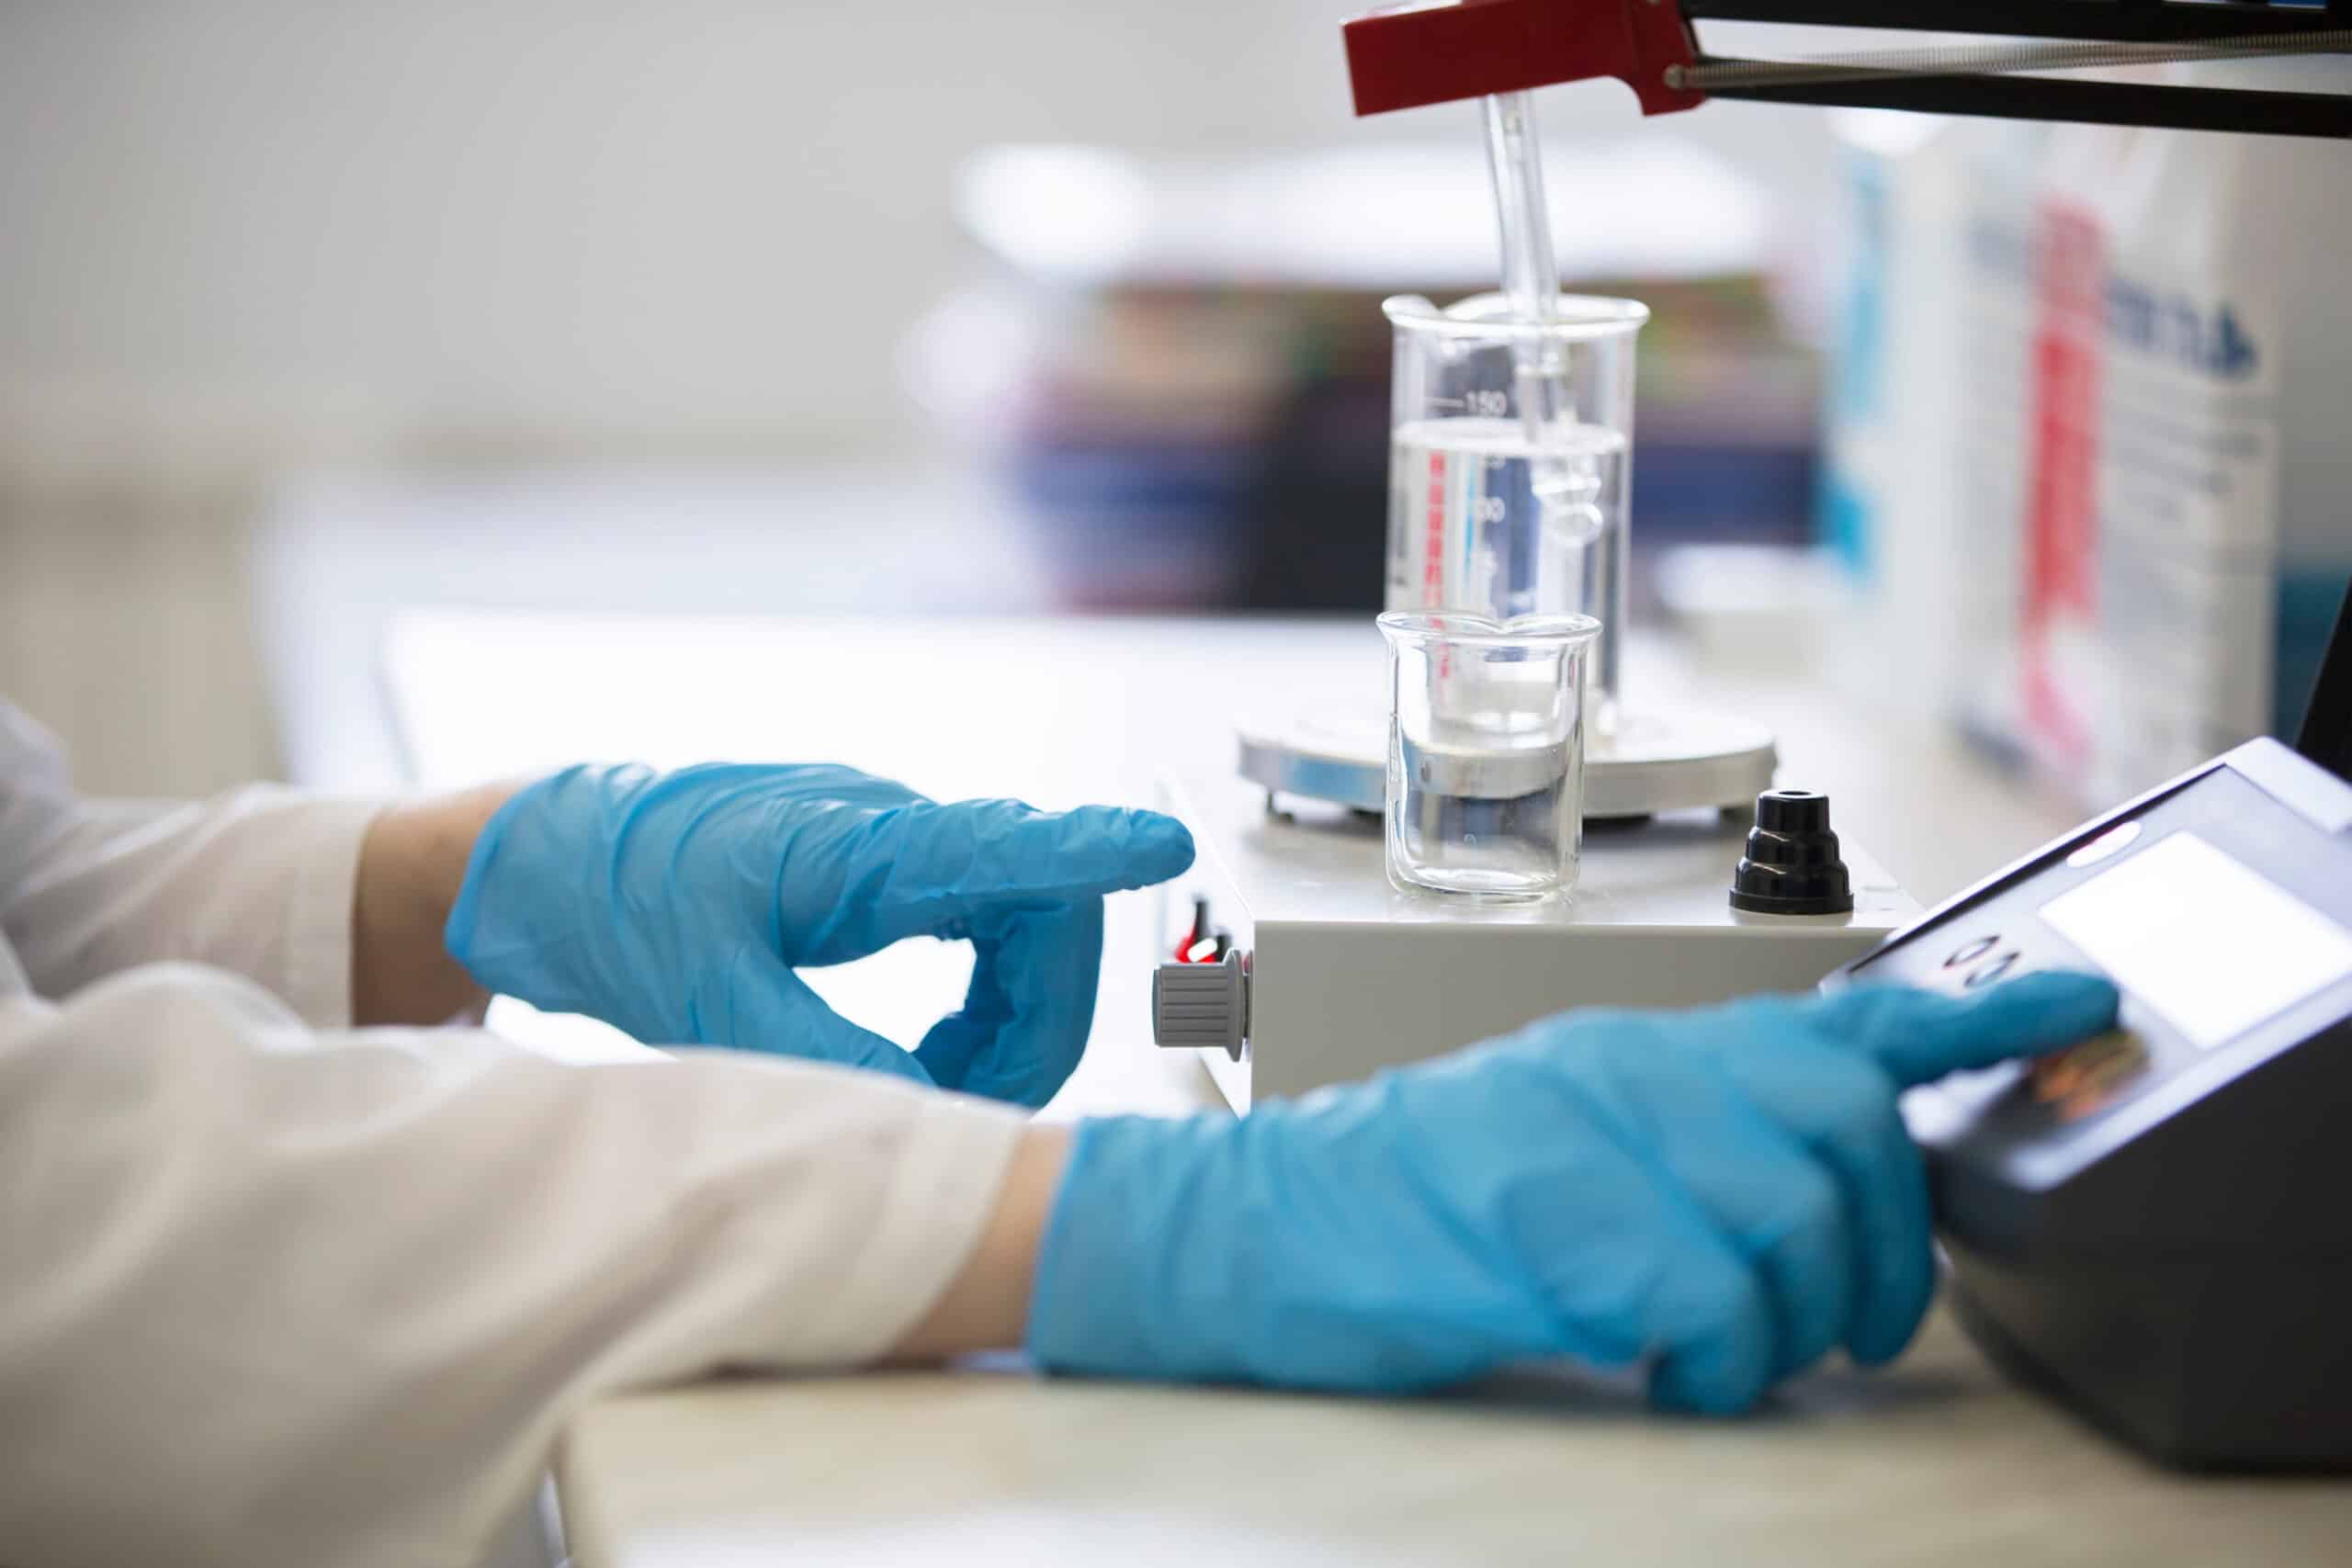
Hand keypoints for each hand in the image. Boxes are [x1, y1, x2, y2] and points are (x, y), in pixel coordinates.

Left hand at [443, 763, 1193, 1105]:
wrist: (549, 860)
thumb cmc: (608, 895)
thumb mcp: (697, 995)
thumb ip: (815, 1052)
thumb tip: (919, 1114)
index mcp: (852, 844)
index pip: (999, 841)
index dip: (1090, 850)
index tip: (1160, 846)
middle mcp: (891, 835)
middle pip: (1041, 915)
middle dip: (1039, 1021)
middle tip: (976, 1104)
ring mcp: (893, 855)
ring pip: (1022, 932)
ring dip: (1012, 1021)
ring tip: (941, 1086)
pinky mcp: (883, 882)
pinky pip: (984, 938)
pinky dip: (982, 1008)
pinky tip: (929, 1052)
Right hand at [1026, 973, 2118, 1409]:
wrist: (1246, 1226)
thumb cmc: (1404, 1202)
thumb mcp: (1566, 1143)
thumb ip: (1686, 1148)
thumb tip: (1813, 1214)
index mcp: (1641, 1045)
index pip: (1841, 1019)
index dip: (1981, 1022)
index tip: (2081, 1011)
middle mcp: (1624, 1061)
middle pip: (1848, 1136)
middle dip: (1881, 1258)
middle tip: (1840, 1328)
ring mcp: (1578, 1125)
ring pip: (1785, 1223)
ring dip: (1781, 1327)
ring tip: (1718, 1358)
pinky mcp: (1537, 1209)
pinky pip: (1699, 1299)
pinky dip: (1703, 1364)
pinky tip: (1656, 1372)